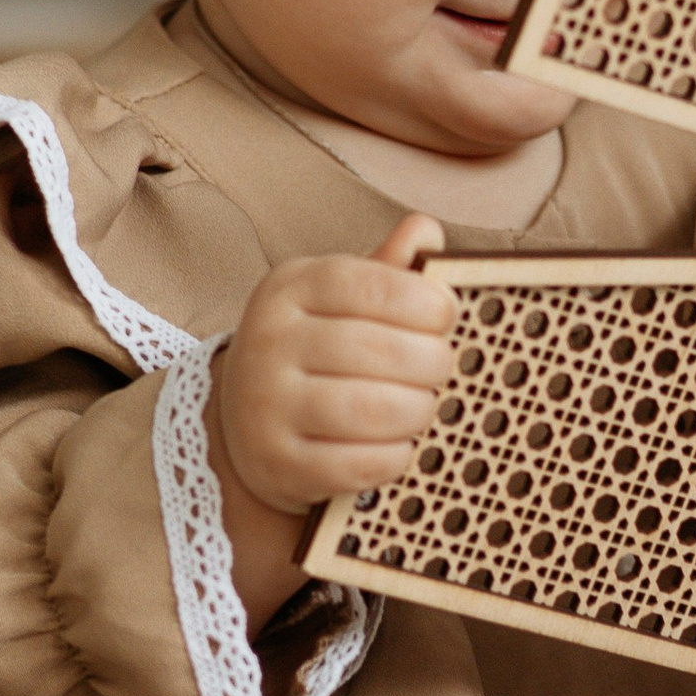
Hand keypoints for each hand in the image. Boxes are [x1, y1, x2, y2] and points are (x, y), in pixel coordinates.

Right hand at [210, 214, 459, 619]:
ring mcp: (266, 406)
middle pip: (376, 350)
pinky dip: (395, 457)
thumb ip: (386, 269)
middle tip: (443, 368)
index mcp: (289, 288)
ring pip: (370, 409)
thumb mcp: (339, 300)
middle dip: (431, 362)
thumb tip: (426, 230)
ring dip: (417, 410)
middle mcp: (267, 342)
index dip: (423, 301)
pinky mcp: (278, 464)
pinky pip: (359, 464)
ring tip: (424, 406)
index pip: (366, 284)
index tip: (448, 316)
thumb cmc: (317, 349)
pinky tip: (400, 446)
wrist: (247, 420)